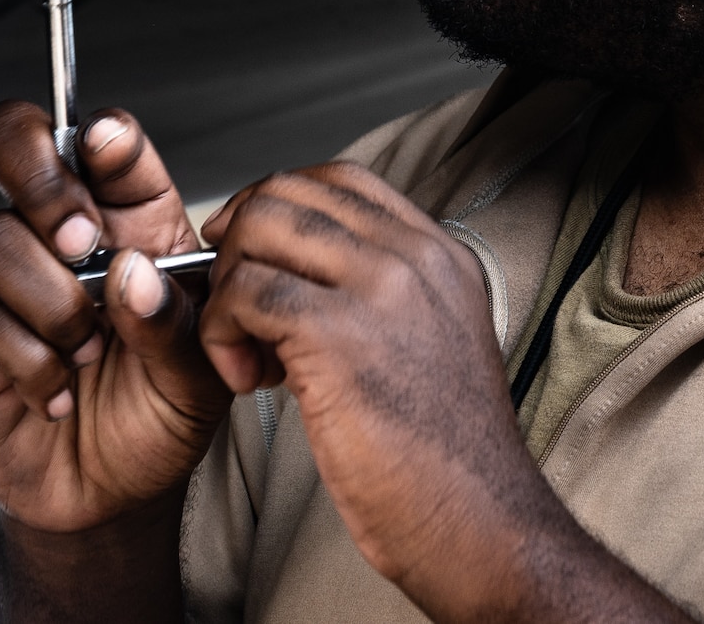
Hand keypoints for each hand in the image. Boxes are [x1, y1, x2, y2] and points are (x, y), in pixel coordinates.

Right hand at [0, 102, 231, 534]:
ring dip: (52, 300)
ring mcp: (16, 282)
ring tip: (90, 349)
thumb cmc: (164, 405)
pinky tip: (63, 389)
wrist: (120, 486)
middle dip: (44, 184)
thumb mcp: (202, 363)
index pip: (105, 143)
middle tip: (85, 242)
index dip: (102, 132)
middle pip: (17, 149)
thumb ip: (175, 316)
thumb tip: (132, 272)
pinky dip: (32, 361)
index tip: (110, 146)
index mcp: (134, 220)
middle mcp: (67, 239)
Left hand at [197, 162, 564, 614]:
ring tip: (243, 354)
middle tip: (232, 307)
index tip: (251, 256)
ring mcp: (382, 288)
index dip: (278, 205)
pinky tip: (246, 380)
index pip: (342, 180)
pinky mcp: (341, 335)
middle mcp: (416, 257)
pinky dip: (222, 334)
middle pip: (289, 192)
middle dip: (237, 244)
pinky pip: (246, 294)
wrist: (481, 522)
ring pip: (260, 231)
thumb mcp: (434, 346)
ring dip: (225, 290)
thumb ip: (386, 298)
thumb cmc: (446, 458)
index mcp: (440, 255)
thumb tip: (300, 281)